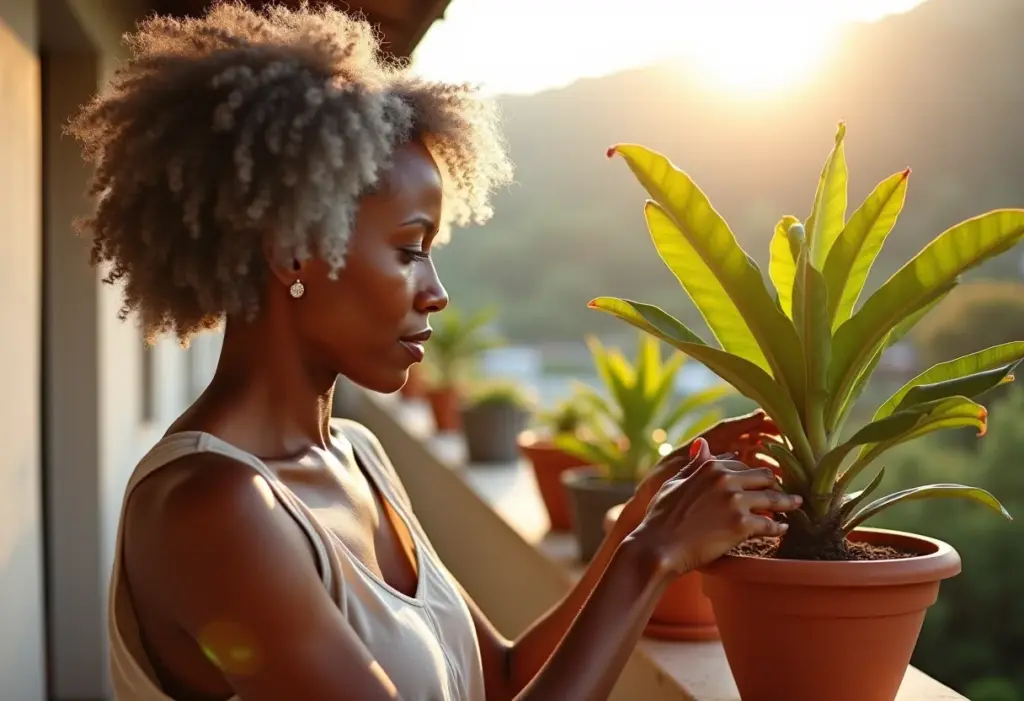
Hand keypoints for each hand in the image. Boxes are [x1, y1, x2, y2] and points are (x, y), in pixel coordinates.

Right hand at [627, 437, 801, 576]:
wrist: (659, 546)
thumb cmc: (661, 517)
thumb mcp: (674, 482)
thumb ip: (694, 464)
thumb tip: (702, 443)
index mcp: (710, 466)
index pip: (741, 464)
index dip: (753, 474)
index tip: (761, 480)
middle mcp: (726, 479)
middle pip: (764, 476)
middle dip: (776, 483)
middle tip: (785, 491)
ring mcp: (735, 501)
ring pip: (773, 498)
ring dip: (787, 502)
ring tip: (796, 505)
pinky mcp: (742, 525)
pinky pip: (770, 525)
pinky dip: (778, 528)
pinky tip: (783, 529)